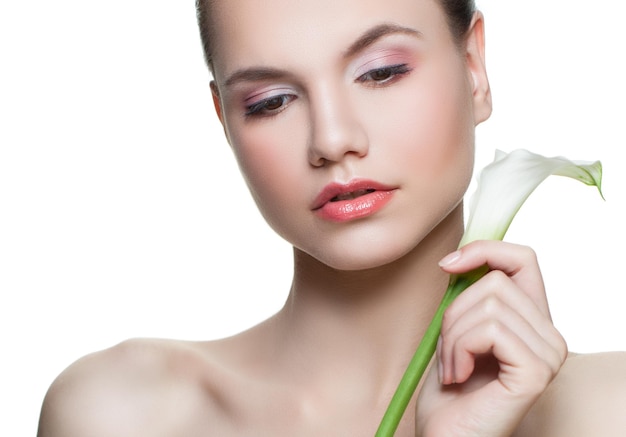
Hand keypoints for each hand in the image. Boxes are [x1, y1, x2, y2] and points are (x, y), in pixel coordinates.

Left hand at [415, 241, 567, 436]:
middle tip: (449, 351)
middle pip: (495, 281)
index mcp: (533, 320)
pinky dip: (460, 349)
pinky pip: (490, 330)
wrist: (445, 435)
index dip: (484, 250)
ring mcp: (549, 353)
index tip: (448, 265)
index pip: (523, 258)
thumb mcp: (456, 328)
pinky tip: (460, 375)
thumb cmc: (450, 387)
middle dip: (454, 312)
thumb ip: (468, 295)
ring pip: (488, 303)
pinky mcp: (536, 370)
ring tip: (453, 367)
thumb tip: (459, 256)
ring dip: (453, 336)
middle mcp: (550, 334)